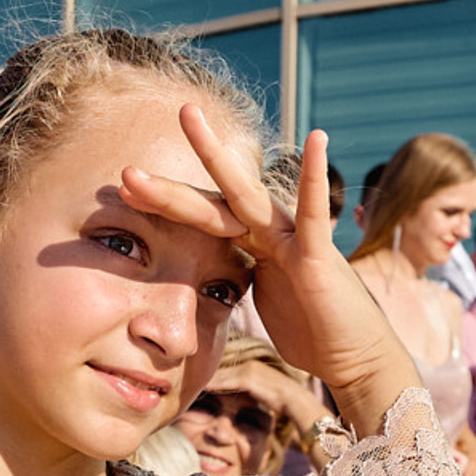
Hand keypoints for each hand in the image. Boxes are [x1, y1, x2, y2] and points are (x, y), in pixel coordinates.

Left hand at [124, 112, 419, 436]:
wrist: (353, 357)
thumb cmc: (311, 331)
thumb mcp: (260, 301)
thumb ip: (236, 280)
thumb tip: (206, 282)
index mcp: (252, 245)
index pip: (201, 219)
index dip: (163, 206)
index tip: (122, 193)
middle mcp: (269, 233)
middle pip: (212, 201)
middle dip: (169, 185)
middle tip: (126, 165)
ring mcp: (292, 239)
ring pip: (245, 196)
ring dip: (215, 159)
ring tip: (187, 118)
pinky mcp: (317, 255)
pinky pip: (312, 212)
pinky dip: (314, 177)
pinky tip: (317, 140)